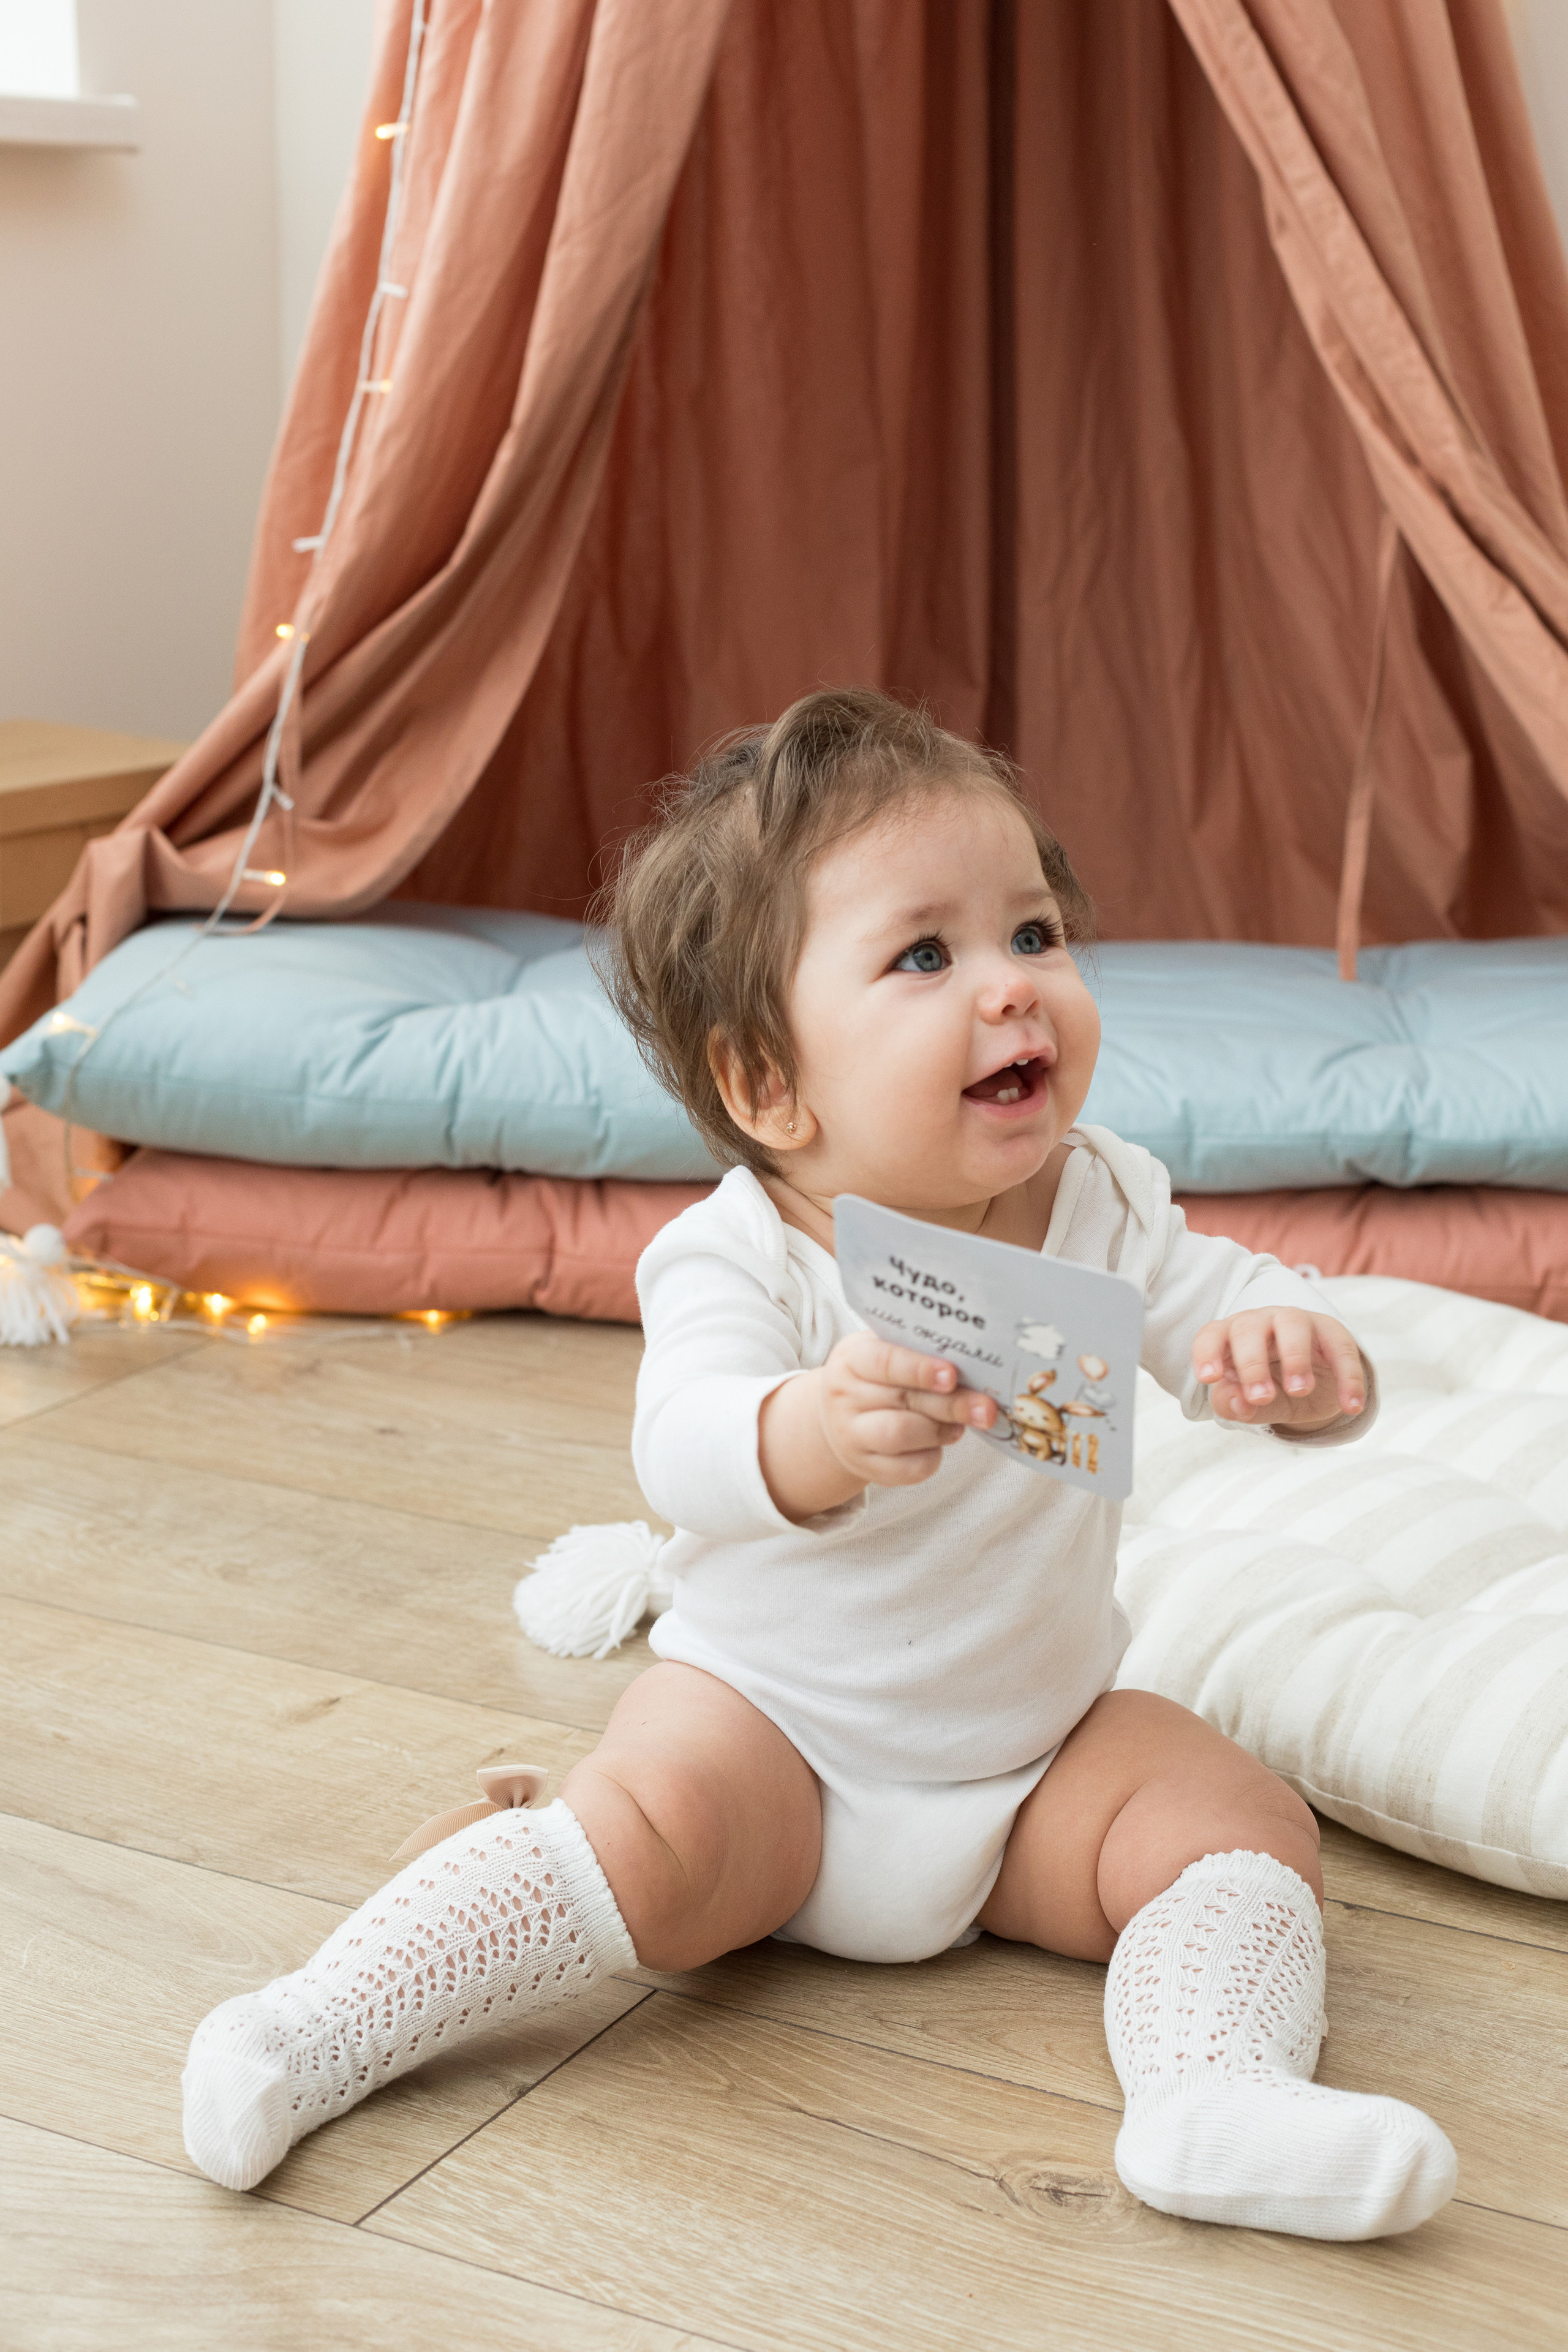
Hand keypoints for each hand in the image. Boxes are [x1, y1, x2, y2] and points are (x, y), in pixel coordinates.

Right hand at [812, 1333, 996, 1487]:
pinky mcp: (867, 1467)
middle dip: (951, 1404)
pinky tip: (941, 1442)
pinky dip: (933, 1456)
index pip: (884, 1361)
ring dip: (941, 1430)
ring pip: (901, 1435)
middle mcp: (845, 1397)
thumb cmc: (877, 1377)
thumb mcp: (885, 1352)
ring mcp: (852, 1435)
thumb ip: (919, 1352)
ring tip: (960, 1424)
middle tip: (986, 1408)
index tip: (952, 1375)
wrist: (840, 1418)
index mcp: (852, 1359)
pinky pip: (909, 1468)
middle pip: (903, 1400)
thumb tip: (974, 1361)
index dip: (920, 1369)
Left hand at [1191, 1310, 1365, 1431]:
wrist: (1314, 1386)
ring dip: (1294, 1356)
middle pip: (1247, 1328)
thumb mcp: (1250, 1404)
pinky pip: (1341, 1348)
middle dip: (1252, 1362)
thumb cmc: (1268, 1387)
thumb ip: (1236, 1405)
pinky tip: (1350, 1406)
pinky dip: (1348, 1377)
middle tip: (1261, 1397)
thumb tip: (1240, 1403)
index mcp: (1230, 1337)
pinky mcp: (1332, 1332)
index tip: (1210, 1378)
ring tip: (1299, 1390)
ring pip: (1291, 1323)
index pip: (1211, 1336)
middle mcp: (1260, 1322)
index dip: (1207, 1353)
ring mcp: (1296, 1322)